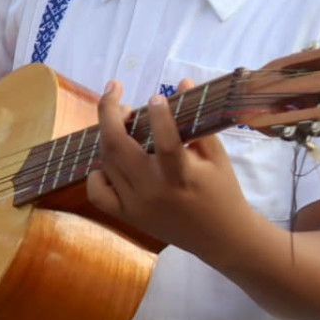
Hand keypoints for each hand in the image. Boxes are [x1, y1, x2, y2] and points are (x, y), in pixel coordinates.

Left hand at [86, 79, 251, 253]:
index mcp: (181, 177)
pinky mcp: (126, 216)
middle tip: (116, 93)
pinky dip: (97, 173)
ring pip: (106, 163)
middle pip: (117, 148)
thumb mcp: (217, 156)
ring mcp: (135, 205)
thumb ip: (196, 121)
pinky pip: (97, 192)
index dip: (159, 117)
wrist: (220, 237)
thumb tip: (181, 82)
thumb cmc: (222, 191)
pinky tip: (109, 161)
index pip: (166, 144)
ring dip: (108, 136)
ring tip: (122, 121)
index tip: (156, 95)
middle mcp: (153, 191)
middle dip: (109, 113)